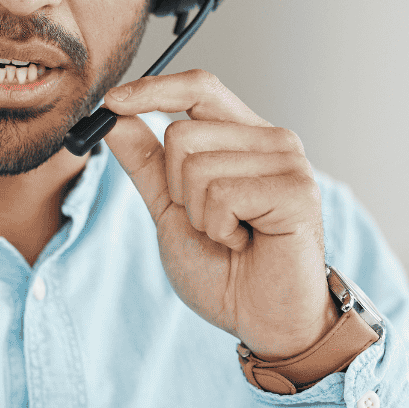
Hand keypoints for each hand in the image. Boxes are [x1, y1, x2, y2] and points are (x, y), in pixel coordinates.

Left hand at [101, 70, 338, 359]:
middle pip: (182, 133)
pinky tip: (247, 242)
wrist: (262, 320)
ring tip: (233, 236)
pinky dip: (220, 228)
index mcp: (244, 137)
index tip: (111, 104)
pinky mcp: (297, 190)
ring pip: (197, 166)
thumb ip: (146, 163)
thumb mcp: (171, 210)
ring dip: (200, 216)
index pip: (198, 87)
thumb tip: (113, 116)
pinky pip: (222, 194)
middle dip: (177, 190)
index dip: (152, 89)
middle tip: (212, 223)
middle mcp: (272, 140)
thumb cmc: (225, 270)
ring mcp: (289, 162)